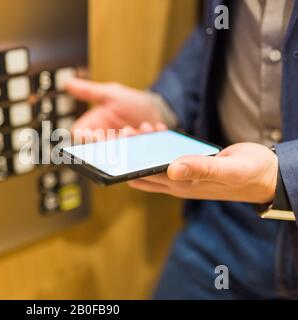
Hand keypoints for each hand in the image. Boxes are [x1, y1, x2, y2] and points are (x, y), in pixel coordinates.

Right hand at [66, 78, 166, 141]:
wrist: (155, 109)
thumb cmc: (129, 102)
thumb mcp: (110, 94)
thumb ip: (89, 91)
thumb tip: (67, 83)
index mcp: (95, 128)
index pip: (81, 137)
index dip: (86, 139)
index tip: (96, 135)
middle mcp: (106, 142)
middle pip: (101, 148)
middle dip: (112, 142)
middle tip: (124, 131)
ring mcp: (123, 149)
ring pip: (121, 151)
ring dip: (131, 140)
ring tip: (141, 127)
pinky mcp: (140, 153)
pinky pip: (142, 151)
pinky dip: (148, 138)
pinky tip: (153, 128)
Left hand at [128, 143, 278, 203]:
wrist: (267, 177)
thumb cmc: (251, 174)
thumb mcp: (229, 169)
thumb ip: (202, 169)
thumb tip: (172, 168)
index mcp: (182, 186)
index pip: (144, 177)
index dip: (126, 164)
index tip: (115, 144)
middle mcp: (177, 184)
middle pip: (141, 171)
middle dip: (128, 154)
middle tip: (124, 131)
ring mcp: (182, 176)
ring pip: (151, 164)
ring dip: (142, 147)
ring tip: (141, 127)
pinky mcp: (189, 167)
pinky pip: (165, 157)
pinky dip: (157, 145)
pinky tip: (158, 130)